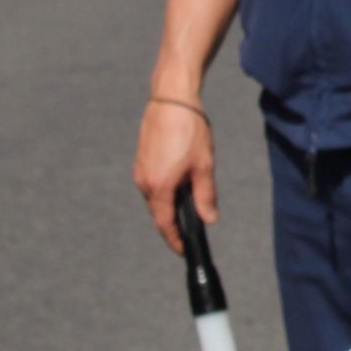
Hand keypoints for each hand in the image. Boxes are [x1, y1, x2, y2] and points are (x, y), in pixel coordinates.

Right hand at [134, 96, 215, 254]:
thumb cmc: (190, 130)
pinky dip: (165, 189)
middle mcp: (144, 182)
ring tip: (190, 202)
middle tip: (193, 229)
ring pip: (155, 197)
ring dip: (170, 203)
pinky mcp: (141, 160)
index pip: (165, 224)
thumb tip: (209, 219)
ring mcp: (140, 170)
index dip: (175, 240)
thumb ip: (205, 196)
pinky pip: (152, 183)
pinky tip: (180, 181)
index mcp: (159, 187)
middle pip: (159, 212)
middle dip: (174, 222)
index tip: (184, 250)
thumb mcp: (204, 165)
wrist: (171, 99)